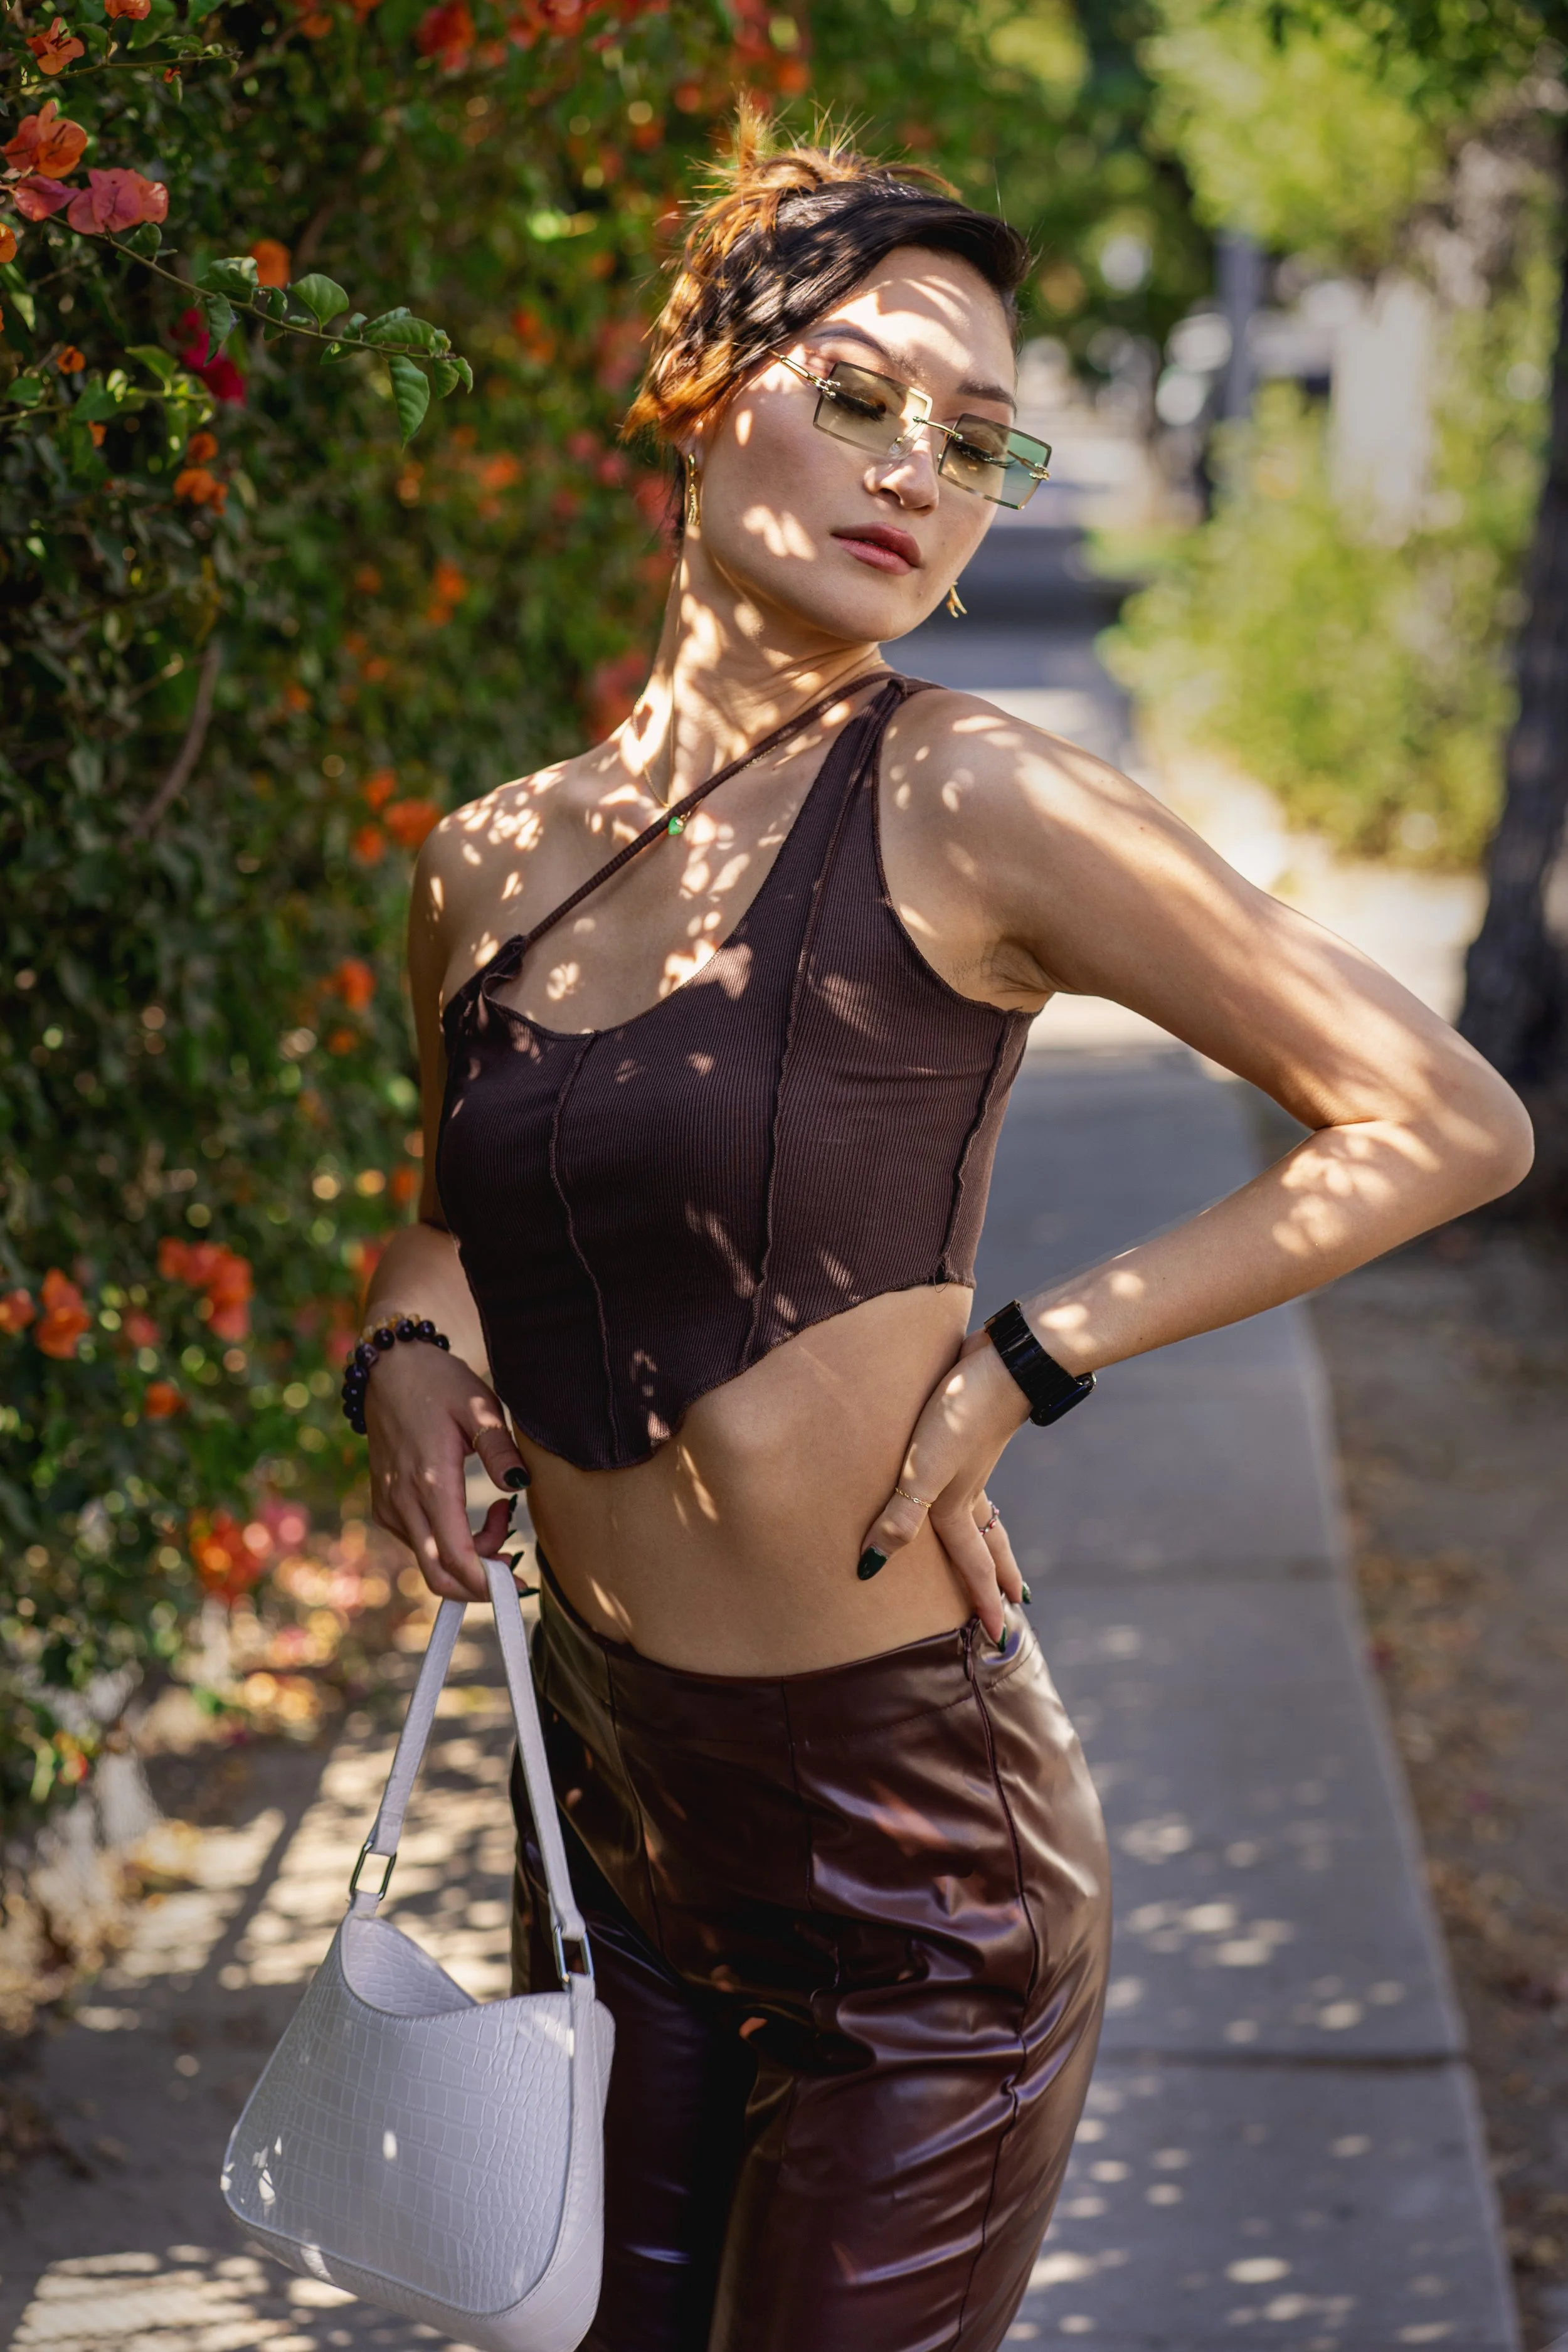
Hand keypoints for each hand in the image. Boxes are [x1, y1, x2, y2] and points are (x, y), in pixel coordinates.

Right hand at [364, 1340, 527, 1601]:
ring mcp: (389, 1506)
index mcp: (430, 1482)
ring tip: (500, 1513)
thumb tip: (518, 1485)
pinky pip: (417, 1543)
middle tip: (514, 1562)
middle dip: (479, 1583)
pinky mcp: (384, 1504)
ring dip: (469, 1555)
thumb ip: (499, 1448)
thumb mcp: (478, 1406)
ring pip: (429, 1561)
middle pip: (438, 1576)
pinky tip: (469, 1512)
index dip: (488, 1582)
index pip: (456, 1558)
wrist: (389, 1368)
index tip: (519, 1581)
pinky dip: (448, 1543)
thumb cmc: (439, 1383)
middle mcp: (403, 1502)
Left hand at [856, 1329, 1030, 1643]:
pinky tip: (968, 1472)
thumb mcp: (923, 1469)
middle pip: (989, 1542)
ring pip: (985, 1509)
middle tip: (1019, 1603)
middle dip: (1000, 1577)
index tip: (998, 1638)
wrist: (1002, 1361)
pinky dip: (976, 1490)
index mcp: (959, 1505)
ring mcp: (973, 1457)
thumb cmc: (959, 1415)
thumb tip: (873, 1565)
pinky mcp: (968, 1426)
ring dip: (994, 1536)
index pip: (973, 1566)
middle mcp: (970, 1487)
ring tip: (999, 1550)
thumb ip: (900, 1515)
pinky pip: (972, 1473)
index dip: (983, 1603)